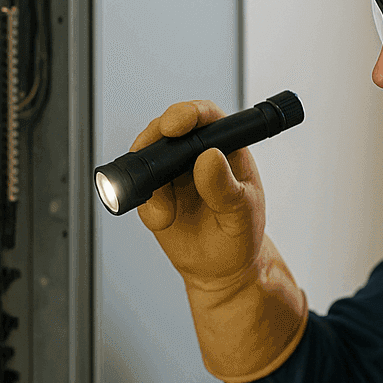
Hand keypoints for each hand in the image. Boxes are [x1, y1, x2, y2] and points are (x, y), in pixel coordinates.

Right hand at [130, 99, 265, 290]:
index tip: (177, 124)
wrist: (222, 269)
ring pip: (147, 156)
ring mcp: (172, 173)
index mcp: (226, 148)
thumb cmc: (241, 235)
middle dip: (155, 137)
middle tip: (149, 154)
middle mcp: (196, 154)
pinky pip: (140, 191)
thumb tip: (209, 157)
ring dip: (148, 177)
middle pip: (168, 128)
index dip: (189, 113)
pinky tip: (164, 220)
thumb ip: (226, 187)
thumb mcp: (242, 213)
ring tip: (165, 209)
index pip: (207, 118)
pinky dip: (148, 205)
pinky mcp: (154, 195)